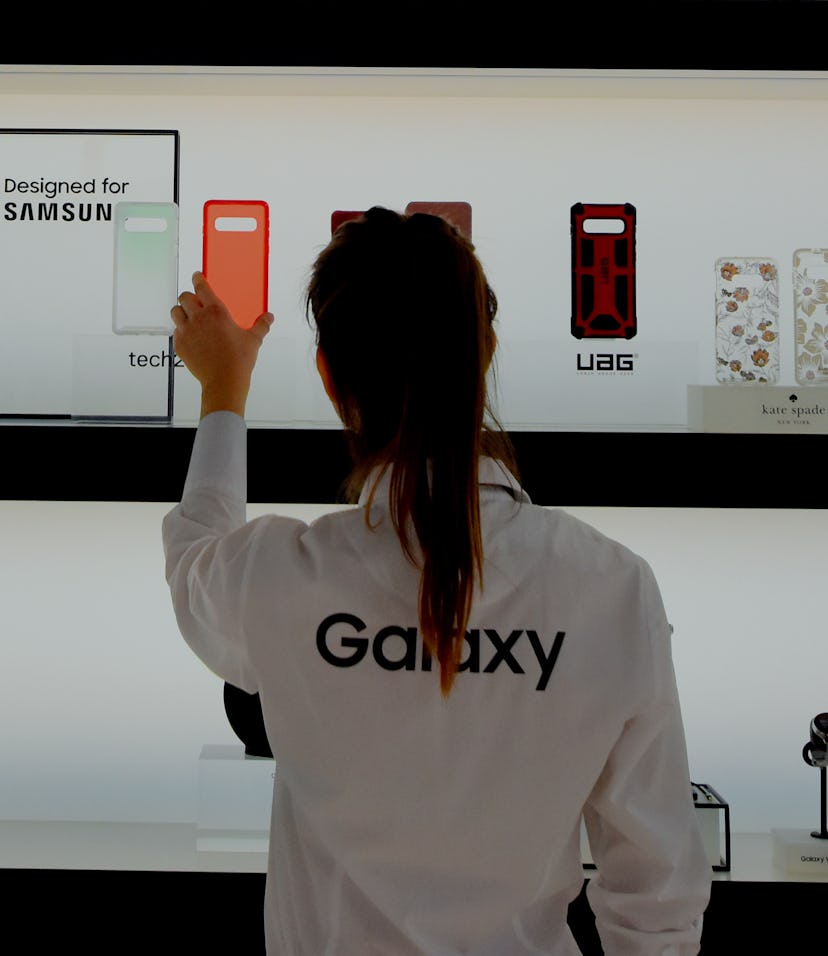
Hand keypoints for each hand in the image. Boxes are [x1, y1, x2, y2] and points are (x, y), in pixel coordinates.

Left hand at [171, 272, 273, 417]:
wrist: (224, 381)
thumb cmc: (239, 360)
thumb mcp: (253, 340)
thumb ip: (261, 325)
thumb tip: (269, 317)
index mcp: (216, 312)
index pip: (201, 287)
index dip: (198, 279)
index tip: (197, 276)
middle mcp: (198, 318)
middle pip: (184, 297)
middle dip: (189, 297)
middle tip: (195, 302)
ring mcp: (186, 331)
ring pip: (175, 312)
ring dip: (181, 312)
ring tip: (189, 318)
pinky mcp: (180, 345)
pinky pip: (176, 331)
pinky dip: (181, 331)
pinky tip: (191, 337)